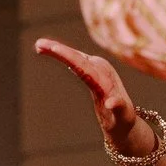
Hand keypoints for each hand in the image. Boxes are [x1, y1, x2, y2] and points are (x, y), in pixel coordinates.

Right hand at [35, 39, 155, 159]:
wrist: (127, 121)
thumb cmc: (123, 120)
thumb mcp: (122, 116)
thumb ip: (118, 108)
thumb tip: (111, 103)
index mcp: (105, 79)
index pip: (83, 65)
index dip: (67, 56)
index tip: (53, 48)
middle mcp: (102, 70)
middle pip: (77, 57)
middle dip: (58, 49)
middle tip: (39, 44)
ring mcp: (98, 70)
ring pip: (75, 56)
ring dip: (59, 50)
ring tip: (40, 45)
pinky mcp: (94, 73)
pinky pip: (77, 61)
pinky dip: (65, 56)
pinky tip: (53, 50)